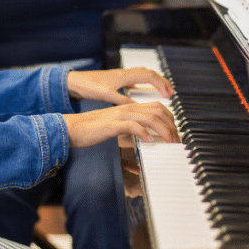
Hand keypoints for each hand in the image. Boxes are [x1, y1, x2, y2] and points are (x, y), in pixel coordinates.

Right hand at [62, 101, 178, 146]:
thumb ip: (131, 125)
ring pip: (149, 118)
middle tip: (176, 139)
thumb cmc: (93, 128)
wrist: (73, 127)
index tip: (174, 132)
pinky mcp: (112, 125)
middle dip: (171, 125)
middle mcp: (127, 108)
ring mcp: (120, 115)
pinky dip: (143, 133)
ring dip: (162, 130)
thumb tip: (146, 134)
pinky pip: (132, 126)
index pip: (157, 106)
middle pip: (157, 110)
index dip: (170, 118)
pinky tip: (148, 141)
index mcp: (129, 107)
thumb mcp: (116, 124)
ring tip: (168, 141)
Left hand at [66, 67, 172, 105]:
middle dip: (162, 82)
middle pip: (149, 73)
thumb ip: (124, 100)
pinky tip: (142, 92)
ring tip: (161, 91)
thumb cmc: (89, 86)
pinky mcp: (117, 80)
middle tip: (170, 93)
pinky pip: (135, 79)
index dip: (161, 84)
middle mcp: (125, 73)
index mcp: (124, 76)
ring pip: (143, 74)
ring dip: (153, 82)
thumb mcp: (107, 95)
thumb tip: (139, 107)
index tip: (169, 94)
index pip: (149, 76)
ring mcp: (121, 75)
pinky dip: (143, 84)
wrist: (76, 81)